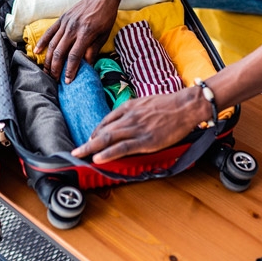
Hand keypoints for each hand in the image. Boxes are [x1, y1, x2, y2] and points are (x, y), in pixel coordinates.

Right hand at [34, 0, 124, 82]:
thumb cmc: (106, 16)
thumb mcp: (104, 35)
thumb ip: (94, 50)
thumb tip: (87, 66)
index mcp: (86, 33)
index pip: (75, 56)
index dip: (70, 70)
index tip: (68, 81)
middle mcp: (73, 28)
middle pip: (60, 52)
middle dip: (56, 68)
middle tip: (55, 80)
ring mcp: (66, 23)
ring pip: (53, 44)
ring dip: (49, 59)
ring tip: (47, 71)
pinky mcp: (62, 19)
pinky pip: (49, 32)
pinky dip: (42, 42)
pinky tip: (37, 52)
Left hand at [71, 87, 204, 163]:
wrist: (186, 106)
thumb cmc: (169, 104)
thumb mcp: (146, 102)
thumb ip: (133, 111)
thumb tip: (125, 120)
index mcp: (129, 107)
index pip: (106, 121)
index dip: (95, 132)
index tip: (90, 140)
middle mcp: (129, 117)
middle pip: (103, 131)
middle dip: (87, 142)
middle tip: (75, 151)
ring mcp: (136, 129)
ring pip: (108, 139)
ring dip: (91, 148)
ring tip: (80, 156)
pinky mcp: (146, 140)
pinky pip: (123, 147)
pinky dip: (109, 153)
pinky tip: (98, 158)